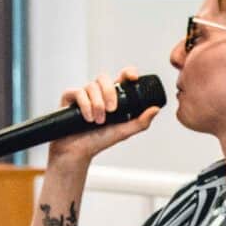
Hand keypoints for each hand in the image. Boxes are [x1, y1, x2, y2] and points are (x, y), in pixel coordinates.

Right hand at [45, 70, 161, 169]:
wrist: (77, 152)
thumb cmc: (99, 141)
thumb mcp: (124, 132)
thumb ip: (140, 122)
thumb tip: (156, 109)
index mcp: (112, 96)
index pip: (121, 77)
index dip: (127, 72)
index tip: (133, 78)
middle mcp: (97, 93)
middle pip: (104, 78)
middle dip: (109, 92)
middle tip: (112, 110)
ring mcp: (83, 94)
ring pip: (91, 86)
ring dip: (97, 104)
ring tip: (98, 121)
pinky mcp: (69, 98)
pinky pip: (77, 92)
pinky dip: (85, 105)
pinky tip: (88, 118)